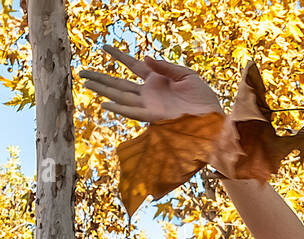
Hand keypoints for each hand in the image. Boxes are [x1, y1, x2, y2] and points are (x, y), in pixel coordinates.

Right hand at [78, 44, 222, 123]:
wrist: (214, 119)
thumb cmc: (204, 99)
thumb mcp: (187, 76)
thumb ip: (165, 66)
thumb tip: (144, 57)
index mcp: (157, 80)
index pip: (133, 65)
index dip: (118, 56)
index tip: (104, 46)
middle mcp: (150, 93)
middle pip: (119, 83)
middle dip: (100, 77)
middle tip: (81, 72)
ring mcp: (150, 105)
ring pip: (121, 96)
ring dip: (103, 89)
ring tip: (85, 82)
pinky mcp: (154, 117)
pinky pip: (133, 112)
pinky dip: (119, 108)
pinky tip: (105, 103)